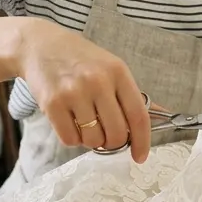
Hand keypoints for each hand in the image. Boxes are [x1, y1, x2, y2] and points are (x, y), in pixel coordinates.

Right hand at [15, 19, 150, 161]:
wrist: (39, 45)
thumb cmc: (80, 59)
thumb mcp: (111, 67)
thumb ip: (131, 94)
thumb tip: (162, 115)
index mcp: (118, 72)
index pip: (139, 115)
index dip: (143, 141)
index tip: (140, 156)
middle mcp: (98, 81)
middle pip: (117, 133)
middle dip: (113, 142)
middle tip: (105, 135)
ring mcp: (74, 92)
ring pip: (93, 140)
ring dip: (91, 140)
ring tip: (84, 123)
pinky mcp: (52, 103)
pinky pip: (70, 139)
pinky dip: (72, 139)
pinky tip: (69, 122)